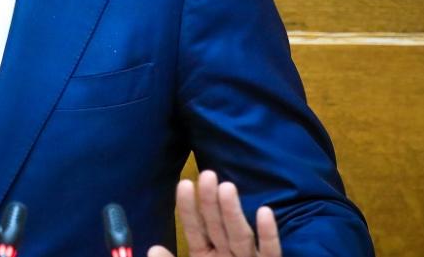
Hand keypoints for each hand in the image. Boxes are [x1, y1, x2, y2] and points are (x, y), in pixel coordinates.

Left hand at [148, 170, 281, 256]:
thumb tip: (153, 250)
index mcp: (205, 256)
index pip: (196, 228)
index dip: (189, 208)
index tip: (184, 185)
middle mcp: (227, 254)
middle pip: (217, 226)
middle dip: (211, 203)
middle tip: (207, 175)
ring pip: (240, 235)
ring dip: (233, 212)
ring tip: (226, 188)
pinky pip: (270, 252)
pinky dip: (268, 235)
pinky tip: (265, 212)